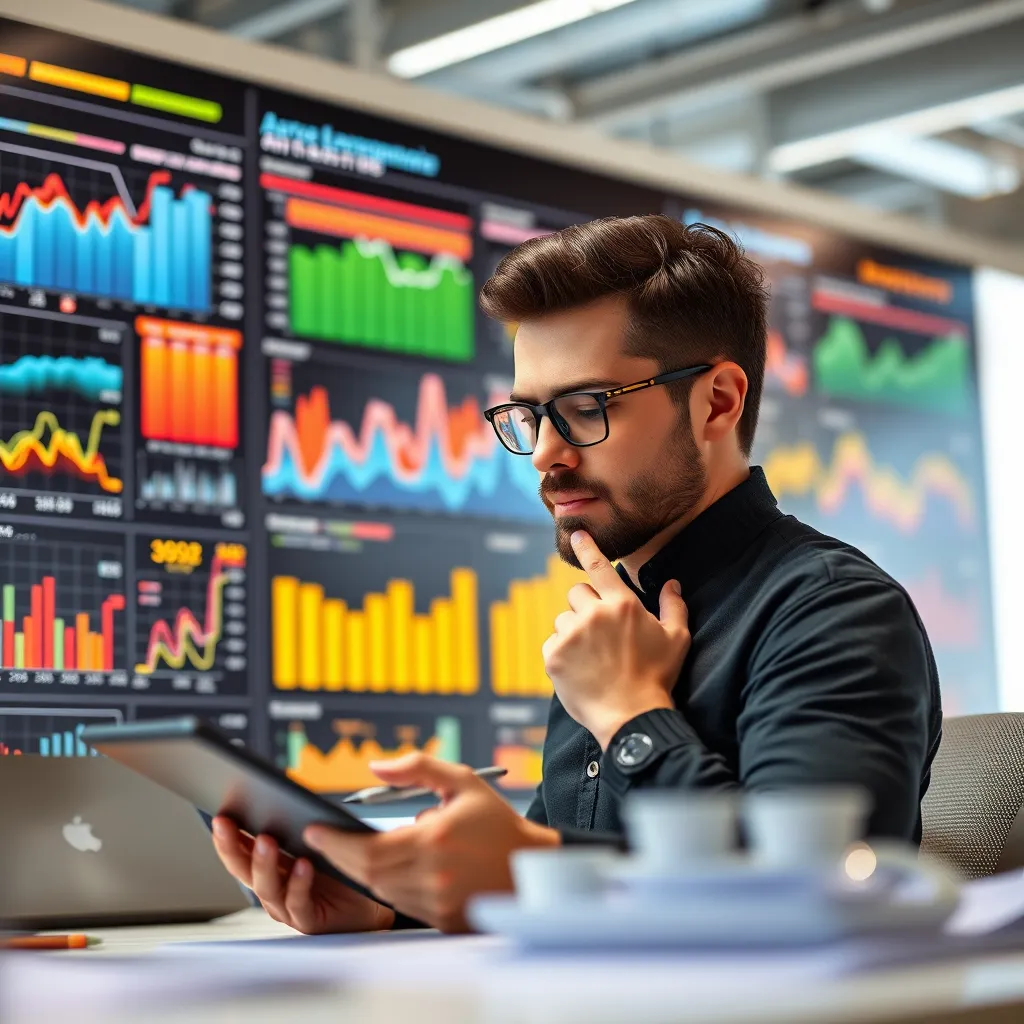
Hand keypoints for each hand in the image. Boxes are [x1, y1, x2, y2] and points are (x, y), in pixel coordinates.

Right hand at [211, 816, 394, 933]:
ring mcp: (286, 906)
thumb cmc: (339, 873)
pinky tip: (304, 866)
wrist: (369, 905)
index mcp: (271, 867)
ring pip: (266, 887)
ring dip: (264, 863)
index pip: (240, 851)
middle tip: (227, 824)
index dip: (226, 836)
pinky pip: (298, 902)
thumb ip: (297, 828)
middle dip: (232, 846)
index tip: (219, 817)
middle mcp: (273, 887)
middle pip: (243, 869)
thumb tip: (281, 797)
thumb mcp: (314, 844)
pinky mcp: (306, 919)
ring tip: (267, 840)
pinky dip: (299, 883)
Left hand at [302, 754, 559, 932]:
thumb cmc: (496, 822)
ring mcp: (438, 902)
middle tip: (321, 840)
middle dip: (340, 857)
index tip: (313, 831)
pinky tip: (386, 868)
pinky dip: (388, 886)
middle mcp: (434, 876)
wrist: (531, 865)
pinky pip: (402, 903)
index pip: (367, 850)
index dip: (335, 843)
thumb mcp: (462, 781)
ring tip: (351, 851)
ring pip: (381, 891)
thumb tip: (375, 765)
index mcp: (435, 841)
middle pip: (367, 874)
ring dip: (362, 872)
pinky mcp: (443, 919)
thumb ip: (417, 768)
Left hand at [543, 530, 690, 749]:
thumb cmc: (658, 677)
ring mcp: (570, 635)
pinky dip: (562, 652)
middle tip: (601, 632)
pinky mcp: (554, 656)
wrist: (632, 717)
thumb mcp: (677, 639)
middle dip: (587, 606)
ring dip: (574, 630)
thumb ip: (673, 605)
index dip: (587, 547)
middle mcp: (593, 614)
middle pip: (577, 593)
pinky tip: (581, 668)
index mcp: (621, 604)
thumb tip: (671, 582)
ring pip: (563, 619)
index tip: (575, 534)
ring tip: (593, 655)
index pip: (599, 566)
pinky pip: (552, 643)